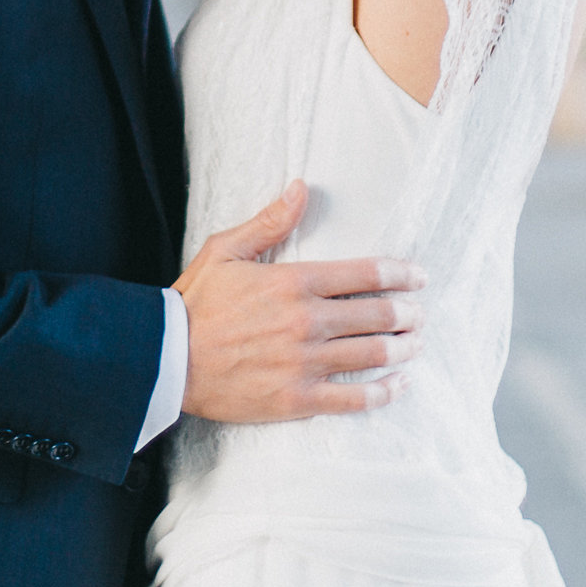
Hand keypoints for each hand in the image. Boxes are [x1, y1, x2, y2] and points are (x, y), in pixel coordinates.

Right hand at [175, 182, 420, 423]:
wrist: (166, 359)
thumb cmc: (195, 303)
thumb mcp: (227, 250)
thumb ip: (270, 222)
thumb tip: (301, 188)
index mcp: (294, 282)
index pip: (365, 274)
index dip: (399, 274)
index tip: (418, 277)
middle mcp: (306, 322)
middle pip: (377, 315)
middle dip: (407, 313)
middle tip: (419, 314)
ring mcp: (305, 363)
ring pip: (372, 354)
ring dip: (403, 349)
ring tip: (414, 344)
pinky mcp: (298, 399)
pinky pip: (354, 398)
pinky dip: (384, 392)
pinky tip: (398, 384)